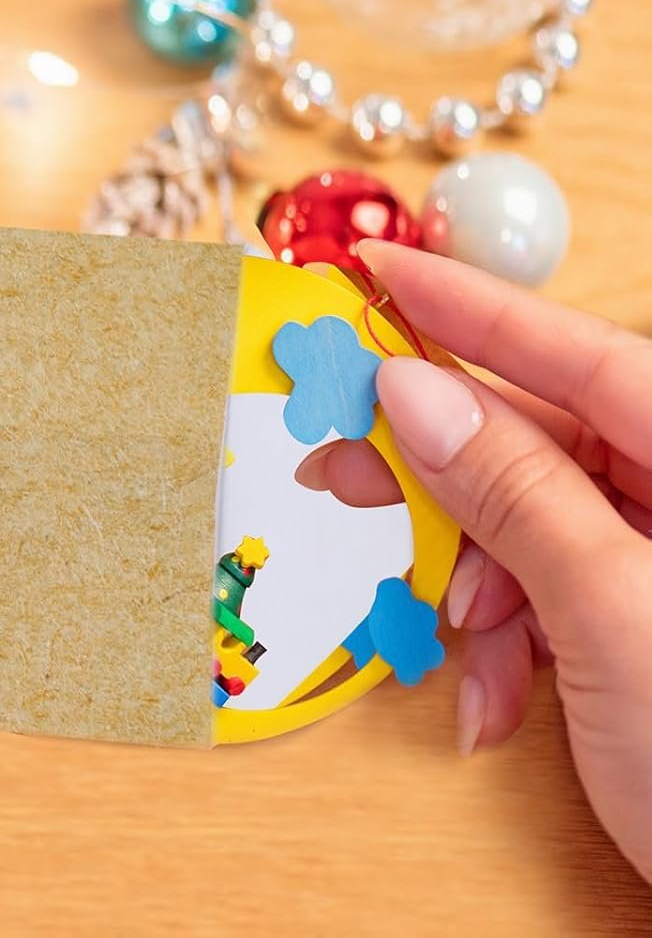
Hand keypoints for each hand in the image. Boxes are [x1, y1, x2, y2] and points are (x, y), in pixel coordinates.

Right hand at [296, 239, 651, 882]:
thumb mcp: (615, 621)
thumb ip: (515, 493)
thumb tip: (411, 394)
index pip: (581, 352)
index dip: (469, 306)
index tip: (376, 269)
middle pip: (541, 439)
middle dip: (440, 473)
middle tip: (338, 467)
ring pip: (530, 520)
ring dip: (469, 578)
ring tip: (447, 638)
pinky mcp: (644, 616)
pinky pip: (549, 586)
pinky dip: (504, 632)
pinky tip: (491, 691)